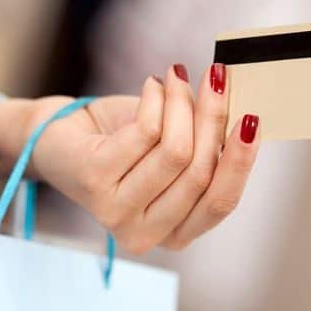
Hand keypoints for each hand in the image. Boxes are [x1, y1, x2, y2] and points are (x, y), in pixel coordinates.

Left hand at [19, 64, 259, 253]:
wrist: (58, 137)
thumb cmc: (121, 143)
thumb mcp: (171, 148)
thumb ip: (206, 145)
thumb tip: (248, 114)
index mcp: (174, 234)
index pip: (220, 203)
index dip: (240, 161)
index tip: (253, 118)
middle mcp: (145, 234)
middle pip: (200, 173)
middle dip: (214, 118)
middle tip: (217, 77)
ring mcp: (116, 213)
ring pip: (175, 151)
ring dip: (182, 103)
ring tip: (176, 76)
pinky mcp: (94, 183)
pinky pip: (145, 133)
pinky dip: (154, 99)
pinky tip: (151, 84)